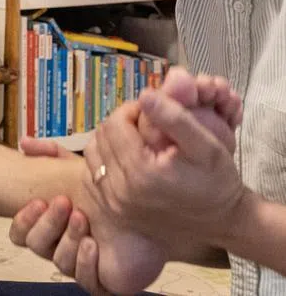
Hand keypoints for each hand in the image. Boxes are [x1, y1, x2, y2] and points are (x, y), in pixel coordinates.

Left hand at [10, 68, 242, 290]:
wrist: (222, 222)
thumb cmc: (217, 182)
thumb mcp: (207, 146)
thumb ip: (175, 118)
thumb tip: (145, 94)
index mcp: (141, 172)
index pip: (116, 122)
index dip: (132, 110)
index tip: (152, 111)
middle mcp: (121, 191)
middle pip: (103, 136)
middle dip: (122, 123)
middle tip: (146, 124)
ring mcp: (115, 204)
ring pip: (94, 153)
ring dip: (111, 140)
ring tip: (137, 140)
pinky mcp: (114, 212)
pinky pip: (94, 175)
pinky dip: (105, 161)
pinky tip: (127, 158)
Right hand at [11, 151, 165, 294]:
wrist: (143, 210)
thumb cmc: (104, 192)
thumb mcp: (74, 167)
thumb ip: (49, 153)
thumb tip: (24, 143)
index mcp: (48, 225)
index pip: (21, 232)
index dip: (23, 221)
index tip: (38, 202)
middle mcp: (58, 246)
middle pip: (36, 244)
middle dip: (48, 223)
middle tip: (64, 203)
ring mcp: (77, 264)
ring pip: (60, 261)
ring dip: (68, 239)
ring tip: (82, 218)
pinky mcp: (98, 279)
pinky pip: (84, 279)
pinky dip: (85, 262)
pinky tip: (93, 245)